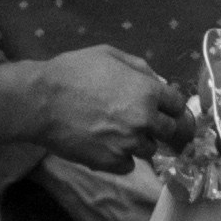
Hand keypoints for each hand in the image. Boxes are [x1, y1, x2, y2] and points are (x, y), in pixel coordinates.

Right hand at [14, 44, 190, 173]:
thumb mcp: (109, 55)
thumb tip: (160, 83)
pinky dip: (121, 157)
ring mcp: (129, 144)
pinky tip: (105, 144)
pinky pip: (129, 165)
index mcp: (148, 91)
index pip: (178, 105)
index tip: (163, 106)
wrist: (41, 102)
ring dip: (139, 142)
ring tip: (116, 131)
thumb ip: (140, 68)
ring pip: (150, 149)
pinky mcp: (112, 163)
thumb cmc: (73, 72)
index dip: (170, 104)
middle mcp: (144, 120)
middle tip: (139, 119)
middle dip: (159, 124)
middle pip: (170, 130)